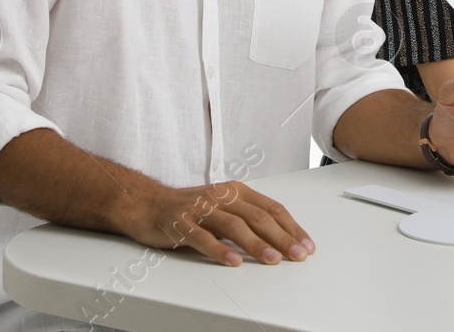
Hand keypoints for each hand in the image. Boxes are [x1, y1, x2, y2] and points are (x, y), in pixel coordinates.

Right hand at [115, 179, 312, 266]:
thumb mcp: (224, 207)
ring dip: (256, 244)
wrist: (147, 203)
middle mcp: (221, 197)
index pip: (271, 209)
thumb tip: (282, 239)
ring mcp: (200, 209)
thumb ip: (248, 218)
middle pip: (258, 217)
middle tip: (297, 255)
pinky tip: (233, 262)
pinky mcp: (181, 223)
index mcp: (236, 191)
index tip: (305, 245)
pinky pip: (203, 238)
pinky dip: (220, 250)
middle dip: (282, 238)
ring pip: (234, 227)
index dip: (291, 227)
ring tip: (273, 260)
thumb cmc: (190, 208)